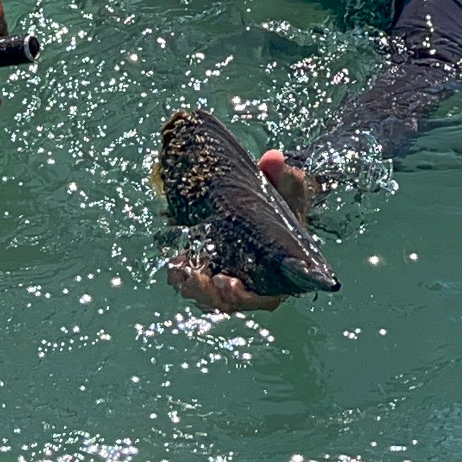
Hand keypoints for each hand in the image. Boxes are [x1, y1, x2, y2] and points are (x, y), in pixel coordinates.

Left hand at [166, 149, 318, 312]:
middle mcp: (254, 283)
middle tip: (195, 277)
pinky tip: (175, 265)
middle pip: (230, 303)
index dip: (243, 297)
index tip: (228, 282)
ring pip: (210, 297)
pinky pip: (196, 282)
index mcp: (278, 275)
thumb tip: (273, 158)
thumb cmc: (283, 202)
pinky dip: (183, 276)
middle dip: (210, 294)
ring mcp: (231, 278)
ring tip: (180, 271)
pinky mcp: (212, 270)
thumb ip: (280, 176)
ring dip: (193, 288)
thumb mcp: (285, 189)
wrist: (268, 204)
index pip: (263, 299)